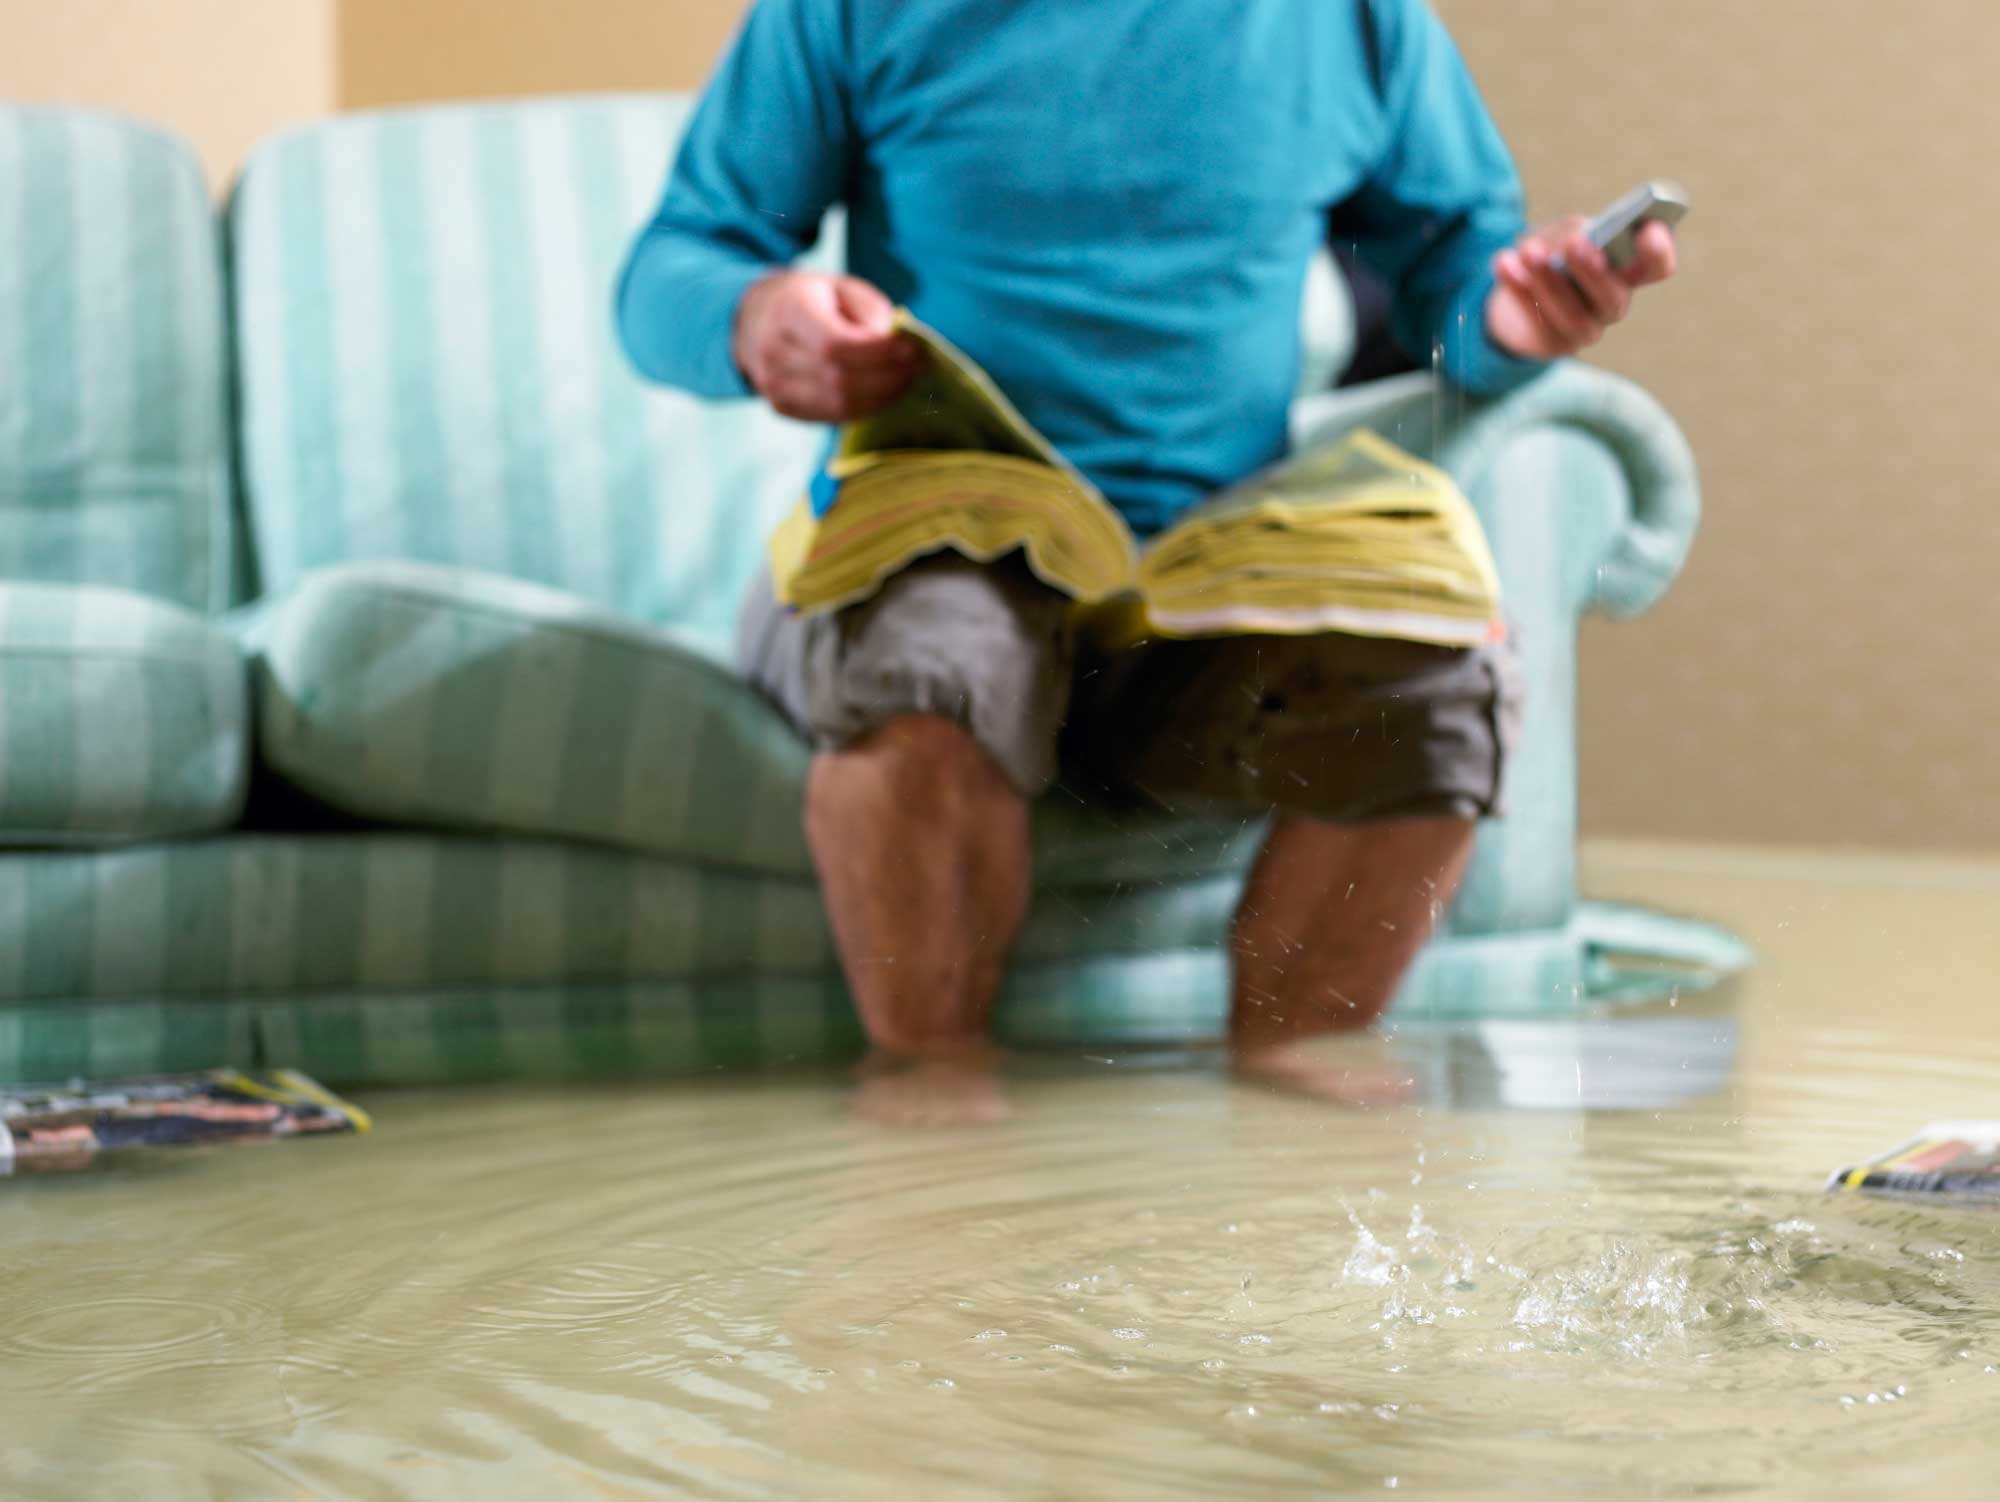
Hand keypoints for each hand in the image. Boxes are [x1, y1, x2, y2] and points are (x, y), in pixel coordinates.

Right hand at [732, 271, 920, 421]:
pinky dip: (865, 409)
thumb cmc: (809, 300)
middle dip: (888, 378)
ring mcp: (773, 385)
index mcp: (787, 312)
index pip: (835, 344)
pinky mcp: (782, 407)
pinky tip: (883, 394)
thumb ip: (870, 310)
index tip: (911, 350)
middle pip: (840, 379)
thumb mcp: (840, 287)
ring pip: (839, 405)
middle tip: (917, 368)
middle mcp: (773, 352)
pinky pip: (832, 417)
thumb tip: (895, 344)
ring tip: (905, 381)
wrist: (755, 321)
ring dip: (882, 397)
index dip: (878, 353)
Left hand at [1485, 216, 1676, 360]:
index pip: (1657, 267)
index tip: (1648, 230)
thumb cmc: (1555, 250)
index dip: (1658, 251)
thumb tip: (1569, 245)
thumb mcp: (1566, 231)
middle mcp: (1613, 303)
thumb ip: (1574, 232)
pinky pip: (1537, 320)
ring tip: (1530, 251)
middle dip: (1593, 271)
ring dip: (1549, 281)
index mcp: (1630, 271)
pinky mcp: (1553, 344)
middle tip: (1575, 244)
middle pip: (1613, 297)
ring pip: (1572, 315)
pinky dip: (1518, 289)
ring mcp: (1586, 329)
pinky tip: (1504, 262)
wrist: (1519, 287)